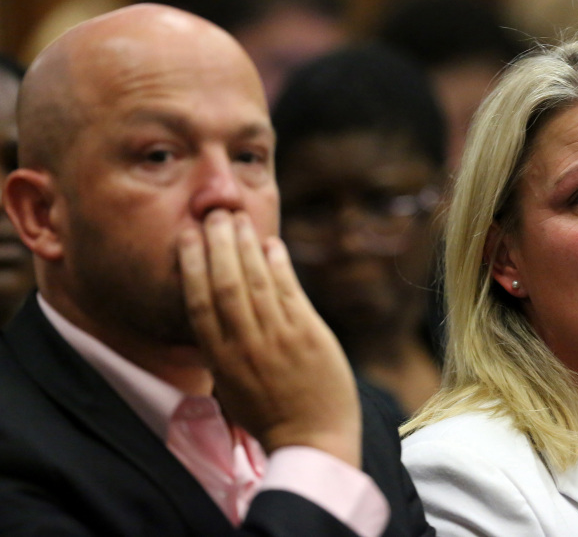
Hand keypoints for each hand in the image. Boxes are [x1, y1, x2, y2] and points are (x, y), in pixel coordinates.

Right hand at [178, 209, 360, 466]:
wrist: (313, 440)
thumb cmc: (270, 414)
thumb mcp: (231, 385)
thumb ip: (221, 348)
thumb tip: (212, 311)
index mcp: (221, 359)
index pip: (199, 302)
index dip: (192, 265)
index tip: (188, 236)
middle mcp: (245, 346)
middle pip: (225, 284)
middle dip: (217, 244)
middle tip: (214, 214)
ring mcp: (278, 339)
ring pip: (256, 282)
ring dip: (246, 246)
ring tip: (239, 219)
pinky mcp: (309, 336)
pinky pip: (290, 292)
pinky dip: (280, 265)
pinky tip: (272, 244)